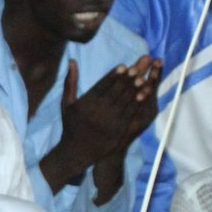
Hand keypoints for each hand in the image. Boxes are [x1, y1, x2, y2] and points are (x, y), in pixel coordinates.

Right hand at [53, 57, 159, 172]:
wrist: (76, 151)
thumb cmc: (71, 124)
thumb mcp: (66, 103)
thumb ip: (70, 81)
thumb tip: (72, 60)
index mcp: (85, 103)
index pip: (102, 85)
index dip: (113, 75)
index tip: (123, 65)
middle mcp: (97, 110)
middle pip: (116, 90)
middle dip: (128, 77)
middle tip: (138, 66)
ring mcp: (109, 120)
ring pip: (125, 99)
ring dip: (135, 87)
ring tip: (143, 76)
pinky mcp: (118, 128)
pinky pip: (130, 111)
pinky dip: (138, 101)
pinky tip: (145, 92)